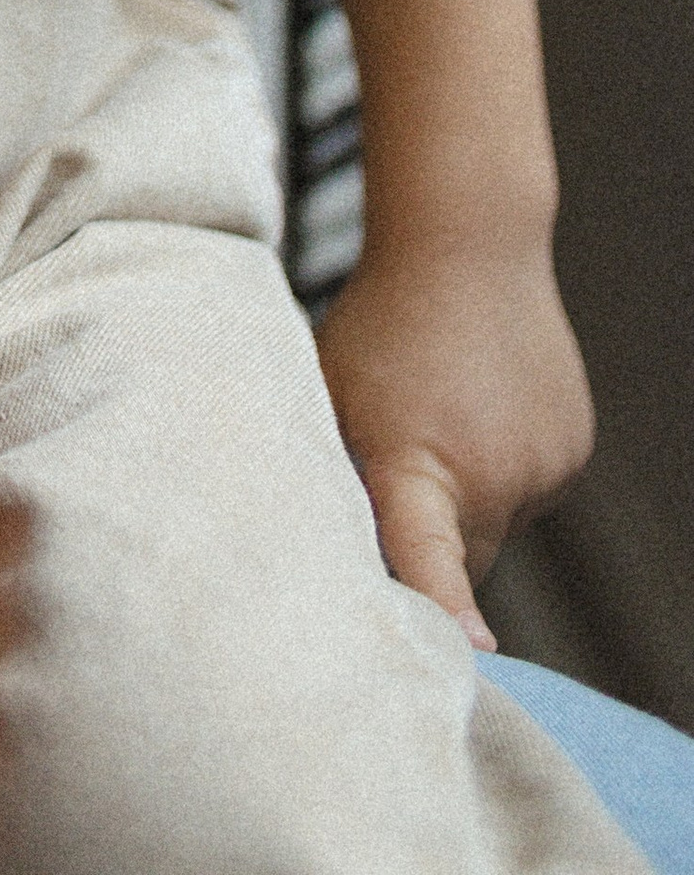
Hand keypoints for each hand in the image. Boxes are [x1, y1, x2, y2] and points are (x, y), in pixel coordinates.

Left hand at [315, 234, 594, 643]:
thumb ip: (335, 475)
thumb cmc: (378, 319)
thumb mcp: (332, 392)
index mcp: (417, 462)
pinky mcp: (573, 451)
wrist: (467, 242)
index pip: (430, 554)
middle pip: (460, 563)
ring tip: (440, 419)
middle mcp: (492, 475)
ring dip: (469, 501)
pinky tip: (480, 410)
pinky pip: (528, 491)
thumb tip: (324, 552)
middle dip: (428, 547)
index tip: (472, 655)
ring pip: (497, 526)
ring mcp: (543, 467)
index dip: (447, 610)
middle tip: (395, 481)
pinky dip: (504, 472)